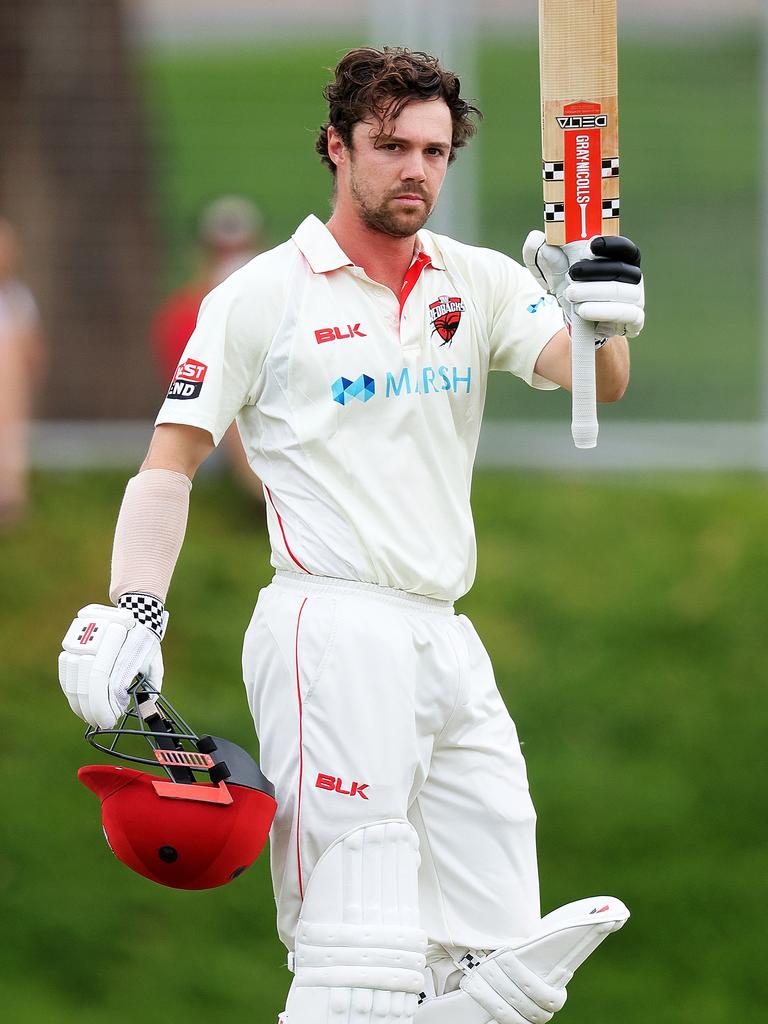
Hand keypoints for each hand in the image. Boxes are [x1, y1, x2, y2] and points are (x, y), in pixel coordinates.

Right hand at [59, 601, 165, 728]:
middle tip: (101, 723)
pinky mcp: (72, 641)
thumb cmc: (145, 641)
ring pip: (74, 678)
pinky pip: (66, 671)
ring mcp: (84, 640)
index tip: (111, 719)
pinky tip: (78, 703)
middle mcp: (102, 643)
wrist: (132, 611)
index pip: (109, 683)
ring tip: (89, 717)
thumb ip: (153, 685)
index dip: (106, 705)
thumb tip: (146, 709)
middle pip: (90, 682)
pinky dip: (70, 690)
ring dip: (79, 703)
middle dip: (93, 709)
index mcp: (125, 647)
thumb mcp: (155, 661)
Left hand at [523, 231, 643, 340]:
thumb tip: (538, 238)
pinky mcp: (635, 319)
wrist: (577, 322)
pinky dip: (604, 311)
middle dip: (595, 271)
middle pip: (621, 269)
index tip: (591, 245)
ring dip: (594, 292)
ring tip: (571, 295)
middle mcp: (633, 277)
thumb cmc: (570, 288)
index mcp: (620, 259)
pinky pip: (626, 314)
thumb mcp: (553, 272)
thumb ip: (543, 255)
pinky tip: (583, 311)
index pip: (626, 248)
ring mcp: (636, 299)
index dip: (613, 245)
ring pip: (621, 292)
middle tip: (571, 273)